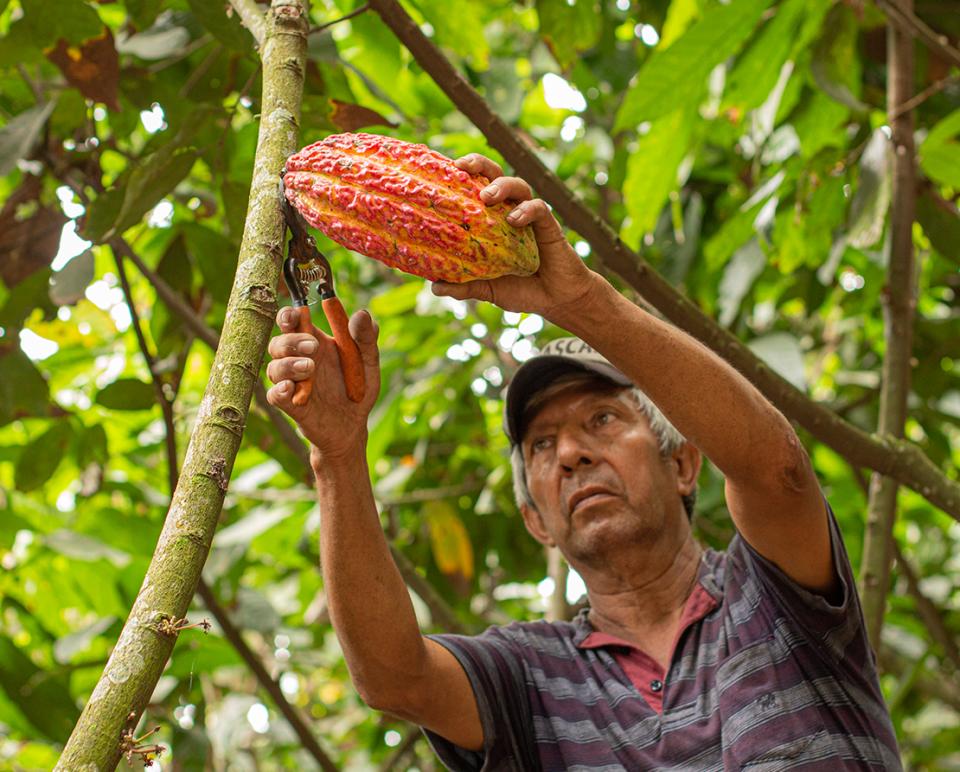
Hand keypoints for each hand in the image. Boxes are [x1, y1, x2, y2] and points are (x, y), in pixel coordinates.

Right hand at [266, 307, 380, 460]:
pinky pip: (274, 395)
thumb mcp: (368, 362)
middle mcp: (298, 360)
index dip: (287, 315)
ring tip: (310, 367)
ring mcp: (293, 383)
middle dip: (291, 341)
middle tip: (312, 346)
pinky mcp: (291, 405)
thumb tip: (362, 314)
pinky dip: (279, 389)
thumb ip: (366, 339)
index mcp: (315, 342)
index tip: (294, 314)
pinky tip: (290, 387)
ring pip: (273, 368)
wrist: (355, 425)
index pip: (291, 322)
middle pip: (278, 342)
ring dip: (288, 365)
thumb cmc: (358, 389)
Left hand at [431, 154, 603, 321]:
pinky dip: (526, 210)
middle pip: (495, 175)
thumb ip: (464, 286)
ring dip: (502, 186)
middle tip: (462, 166)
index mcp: (492, 221)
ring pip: (518, 186)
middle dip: (479, 164)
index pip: (475, 188)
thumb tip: (435, 286)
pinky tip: (515, 220)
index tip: (443, 169)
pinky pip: (539, 209)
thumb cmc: (521, 289)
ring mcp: (530, 217)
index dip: (461, 175)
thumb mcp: (487, 288)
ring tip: (487, 196)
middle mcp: (509, 212)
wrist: (557, 300)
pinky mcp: (549, 226)